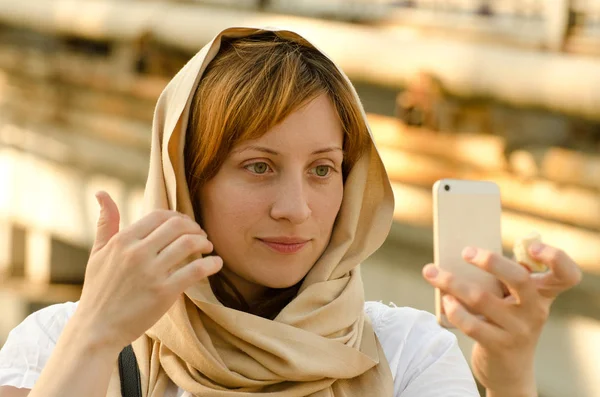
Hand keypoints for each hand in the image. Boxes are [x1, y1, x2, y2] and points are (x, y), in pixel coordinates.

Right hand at [74, 191, 222, 351]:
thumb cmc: (98, 290)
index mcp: (123, 241)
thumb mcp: (97, 253)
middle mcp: (137, 253)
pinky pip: (196, 270)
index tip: (186, 225)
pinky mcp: (164, 292)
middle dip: (194, 227)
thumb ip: (106, 223)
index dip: (178, 217)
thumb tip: (101, 193)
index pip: (159, 215)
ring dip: (204, 242)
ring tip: (208, 247)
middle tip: (201, 234)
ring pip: (189, 244)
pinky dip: (211, 264)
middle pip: (177, 226)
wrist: (97, 329)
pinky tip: (216, 263)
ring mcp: (151, 272)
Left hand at [422, 243, 580, 395]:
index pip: (566, 275)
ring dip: (452, 282)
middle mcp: (535, 311)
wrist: (510, 372)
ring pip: (481, 298)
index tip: (534, 247)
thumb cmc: (506, 323)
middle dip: (491, 261)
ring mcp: (519, 330)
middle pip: (519, 279)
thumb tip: (466, 253)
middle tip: (465, 251)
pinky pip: (471, 324)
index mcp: (543, 294)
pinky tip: (444, 300)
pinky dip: (454, 309)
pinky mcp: (499, 346)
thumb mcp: (514, 302)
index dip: (556, 257)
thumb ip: (502, 280)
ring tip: (431, 272)